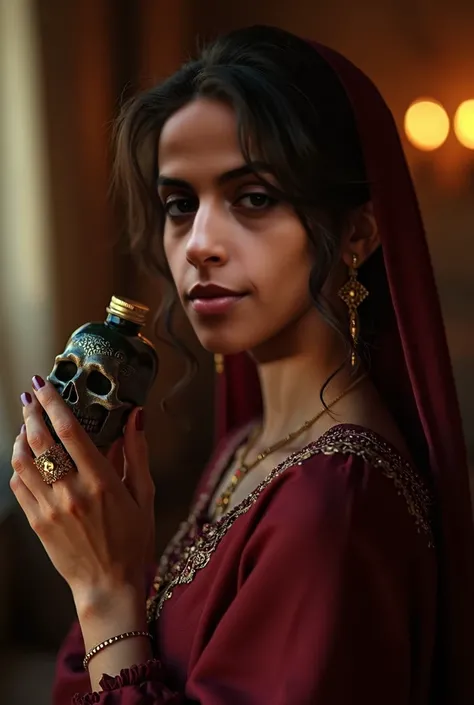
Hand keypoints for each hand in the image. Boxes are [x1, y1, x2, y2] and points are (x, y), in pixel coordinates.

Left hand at [10, 376, 154, 609]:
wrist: (108, 584)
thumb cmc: (133, 539)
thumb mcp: (143, 494)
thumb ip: (137, 453)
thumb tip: (136, 417)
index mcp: (101, 482)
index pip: (70, 432)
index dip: (54, 404)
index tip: (45, 384)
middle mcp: (72, 492)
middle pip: (41, 441)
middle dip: (32, 412)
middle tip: (31, 394)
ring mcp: (50, 509)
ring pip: (23, 462)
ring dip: (21, 436)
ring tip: (27, 422)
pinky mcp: (38, 523)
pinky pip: (19, 485)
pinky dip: (18, 464)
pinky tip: (25, 454)